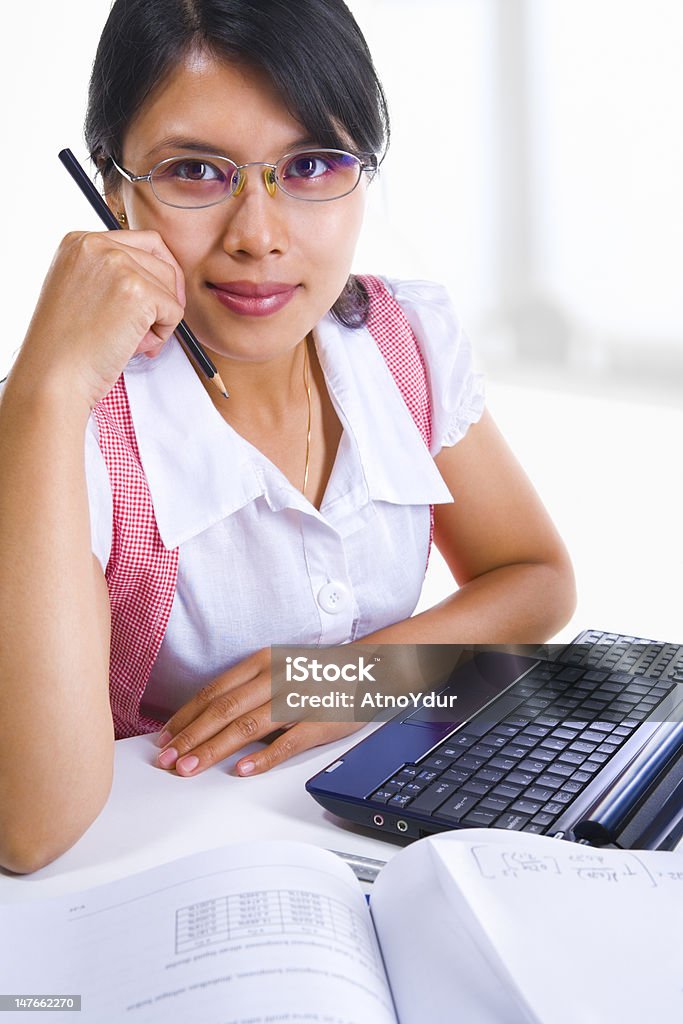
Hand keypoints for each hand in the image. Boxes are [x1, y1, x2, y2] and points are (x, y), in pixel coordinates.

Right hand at [16, 230, 184, 407]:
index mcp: (79, 241)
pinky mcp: (138, 291)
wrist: (53, 376)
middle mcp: (97, 245)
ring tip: (134, 341)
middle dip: (165, 296)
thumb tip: (159, 276)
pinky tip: (135, 347)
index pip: (143, 241)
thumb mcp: (79, 291)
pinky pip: (174, 311)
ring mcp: (118, 265)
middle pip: (162, 260)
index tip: (158, 298)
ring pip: (170, 287)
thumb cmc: (65, 347)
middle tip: (153, 327)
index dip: (158, 273)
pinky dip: (164, 335)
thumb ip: (109, 275)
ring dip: (161, 318)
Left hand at [154, 647, 364, 776]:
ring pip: (246, 726)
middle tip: (168, 760)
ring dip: (213, 749)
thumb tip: (207, 720)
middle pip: (223, 710)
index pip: (213, 692)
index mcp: (261, 662)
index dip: (185, 717)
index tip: (164, 739)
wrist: (367, 668)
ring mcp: (296, 698)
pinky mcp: (318, 720)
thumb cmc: (317, 673)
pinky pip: (286, 742)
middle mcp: (275, 677)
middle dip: (190, 738)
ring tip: (191, 768)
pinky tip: (242, 770)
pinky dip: (262, 757)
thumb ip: (246, 690)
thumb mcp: (276, 668)